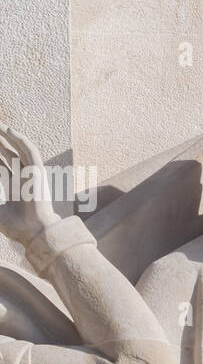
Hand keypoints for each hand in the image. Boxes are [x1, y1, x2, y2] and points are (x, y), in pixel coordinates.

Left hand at [0, 125, 58, 244]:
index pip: (2, 163)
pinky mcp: (38, 172)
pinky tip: (8, 130)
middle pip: (10, 153)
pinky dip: (19, 139)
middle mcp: (24, 177)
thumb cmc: (15, 226)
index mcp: (15, 185)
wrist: (33, 233)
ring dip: (8, 135)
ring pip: (19, 148)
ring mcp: (32, 173)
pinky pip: (30, 151)